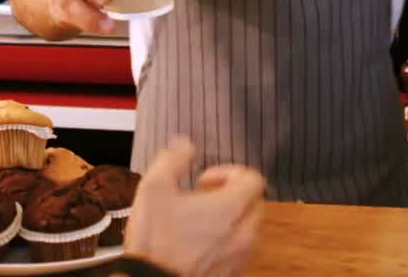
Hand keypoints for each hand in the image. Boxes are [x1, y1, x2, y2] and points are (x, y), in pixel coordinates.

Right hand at [124, 137, 265, 276]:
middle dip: (231, 193)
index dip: (228, 171)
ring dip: (230, 218)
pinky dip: (226, 241)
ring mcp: (239, 257)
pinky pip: (239, 250)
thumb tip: (184, 145)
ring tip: (199, 221)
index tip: (203, 180)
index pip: (253, 178)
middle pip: (254, 202)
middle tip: (201, 197)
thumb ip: (173, 158)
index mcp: (230, 207)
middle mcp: (243, 233)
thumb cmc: (155, 240)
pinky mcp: (231, 274)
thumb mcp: (154, 187)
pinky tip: (198, 242)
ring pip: (248, 228)